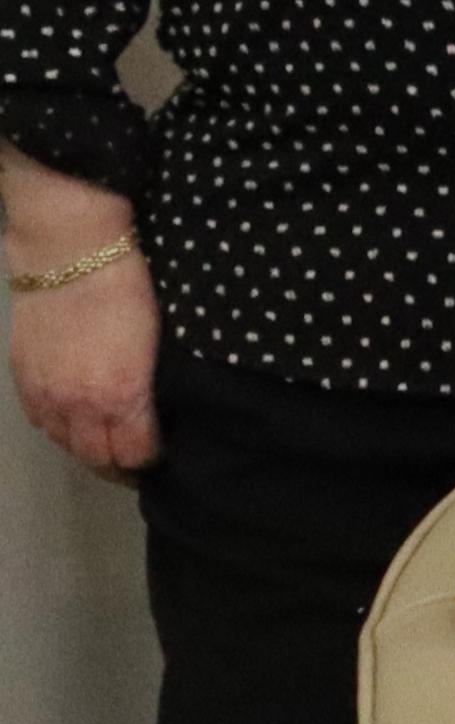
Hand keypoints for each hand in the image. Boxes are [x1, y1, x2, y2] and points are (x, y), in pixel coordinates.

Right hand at [9, 248, 160, 481]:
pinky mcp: (23, 380)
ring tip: (106, 444)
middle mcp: (79, 405)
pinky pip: (41, 423)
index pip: (134, 454)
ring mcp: (46, 395)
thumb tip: (153, 410)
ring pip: (66, 445)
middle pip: (97, 459)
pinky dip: (60, 429)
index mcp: (122, 395)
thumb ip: (148, 386)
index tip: (162, 454)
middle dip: (118, 465)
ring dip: (87, 449)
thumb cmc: (126, 292)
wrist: (69, 258)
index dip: (150, 459)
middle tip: (135, 461)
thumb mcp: (155, 342)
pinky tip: (75, 421)